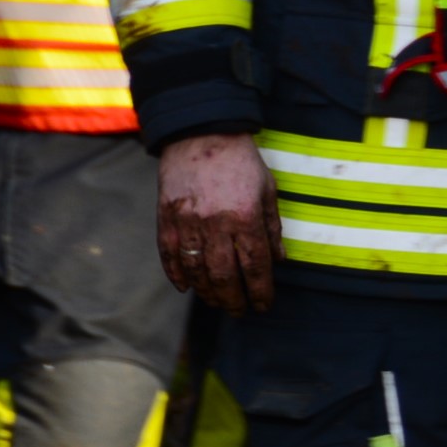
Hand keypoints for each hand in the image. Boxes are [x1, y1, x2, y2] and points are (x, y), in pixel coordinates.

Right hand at [157, 132, 279, 314]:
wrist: (201, 135)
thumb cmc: (241, 163)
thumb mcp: (268, 190)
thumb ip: (273, 227)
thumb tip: (280, 260)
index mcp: (246, 217)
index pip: (255, 266)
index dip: (260, 291)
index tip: (263, 305)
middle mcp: (215, 224)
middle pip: (224, 276)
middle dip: (233, 300)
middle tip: (239, 311)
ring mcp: (187, 222)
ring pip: (195, 271)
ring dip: (207, 292)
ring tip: (217, 302)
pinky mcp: (166, 218)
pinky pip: (169, 256)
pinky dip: (177, 275)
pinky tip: (186, 287)